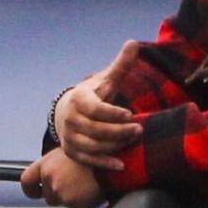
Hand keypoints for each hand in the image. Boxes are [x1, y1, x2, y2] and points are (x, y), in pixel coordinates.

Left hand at [20, 151, 106, 207]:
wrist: (115, 155)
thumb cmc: (95, 150)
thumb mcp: (70, 150)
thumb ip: (56, 165)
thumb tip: (51, 177)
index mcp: (46, 164)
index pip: (26, 181)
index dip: (32, 189)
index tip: (36, 192)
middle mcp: (50, 178)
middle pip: (48, 197)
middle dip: (60, 195)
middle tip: (76, 185)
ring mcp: (61, 193)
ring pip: (64, 203)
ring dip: (74, 198)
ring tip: (88, 184)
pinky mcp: (76, 204)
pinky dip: (88, 203)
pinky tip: (95, 189)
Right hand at [55, 40, 143, 170]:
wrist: (68, 112)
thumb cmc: (93, 96)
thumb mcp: (106, 80)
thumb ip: (120, 65)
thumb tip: (134, 42)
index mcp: (80, 99)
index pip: (96, 109)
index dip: (113, 113)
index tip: (130, 114)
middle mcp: (71, 119)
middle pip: (96, 129)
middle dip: (119, 131)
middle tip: (139, 129)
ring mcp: (70, 136)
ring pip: (93, 145)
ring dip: (114, 146)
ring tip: (132, 142)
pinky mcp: (72, 151)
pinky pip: (87, 160)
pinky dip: (103, 163)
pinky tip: (121, 165)